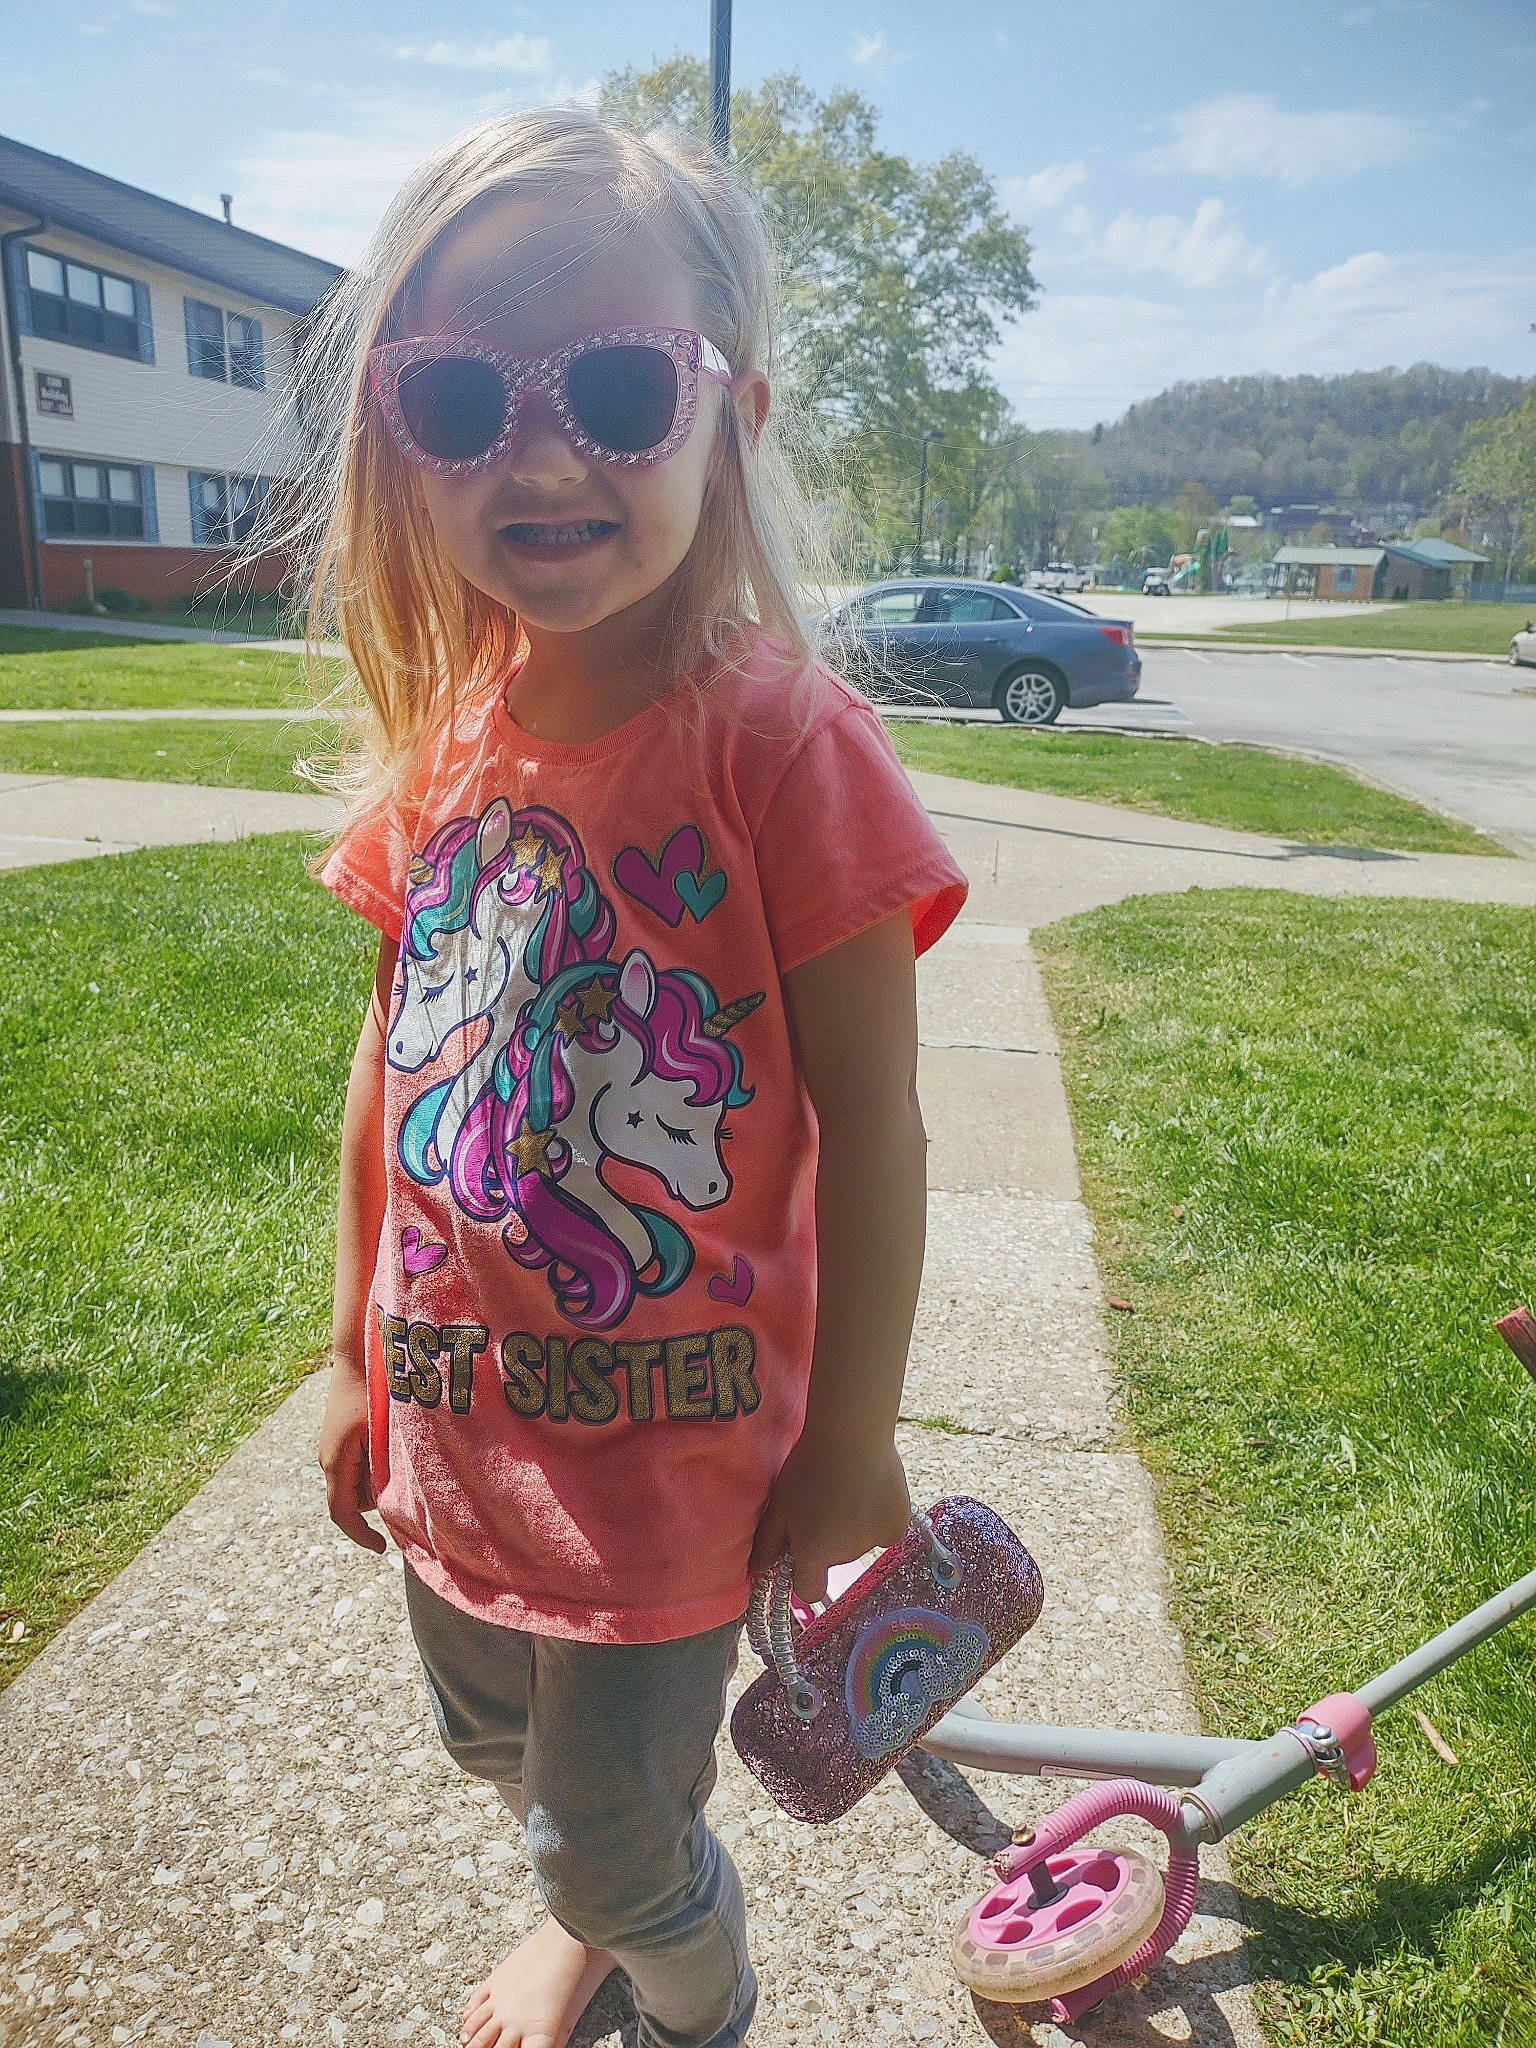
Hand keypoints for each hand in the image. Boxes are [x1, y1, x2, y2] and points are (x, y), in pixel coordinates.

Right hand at [318, 1358, 386, 1554]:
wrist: (355, 1356)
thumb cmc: (370, 1392)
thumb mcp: (378, 1435)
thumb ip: (380, 1470)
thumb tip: (388, 1501)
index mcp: (335, 1463)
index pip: (342, 1514)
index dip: (360, 1535)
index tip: (381, 1549)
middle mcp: (329, 1459)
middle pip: (355, 1499)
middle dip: (378, 1499)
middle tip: (406, 1484)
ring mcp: (332, 1448)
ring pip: (357, 1481)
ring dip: (377, 1479)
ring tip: (399, 1456)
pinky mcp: (340, 1437)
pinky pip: (357, 1463)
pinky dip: (374, 1464)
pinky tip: (391, 1444)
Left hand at [749, 1431, 910, 1602]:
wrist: (851, 1436)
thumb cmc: (808, 1467)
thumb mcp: (778, 1503)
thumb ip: (767, 1543)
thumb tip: (757, 1572)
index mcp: (813, 1554)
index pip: (809, 1590)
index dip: (804, 1576)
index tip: (802, 1553)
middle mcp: (845, 1557)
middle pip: (834, 1558)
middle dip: (828, 1538)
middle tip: (823, 1500)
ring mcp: (874, 1542)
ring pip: (860, 1541)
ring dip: (854, 1525)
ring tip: (848, 1487)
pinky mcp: (897, 1525)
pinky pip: (885, 1529)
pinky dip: (879, 1515)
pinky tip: (872, 1488)